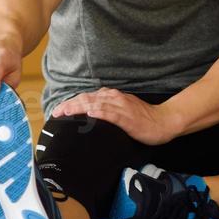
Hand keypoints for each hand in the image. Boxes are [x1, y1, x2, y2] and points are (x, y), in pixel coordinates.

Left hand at [50, 88, 182, 145]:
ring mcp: (121, 106)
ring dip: (78, 107)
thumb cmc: (144, 119)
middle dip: (69, 105)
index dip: (72, 102)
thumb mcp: (123, 111)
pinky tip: (89, 114)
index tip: (59, 110)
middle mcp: (115, 98)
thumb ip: (108, 111)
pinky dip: (98, 112)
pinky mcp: (127, 117)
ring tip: (65, 112)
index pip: (87, 97)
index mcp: (113, 96)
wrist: (163, 121)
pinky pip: (110, 113)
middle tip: (55, 113)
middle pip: (87, 99)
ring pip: (95, 104)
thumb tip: (90, 118)